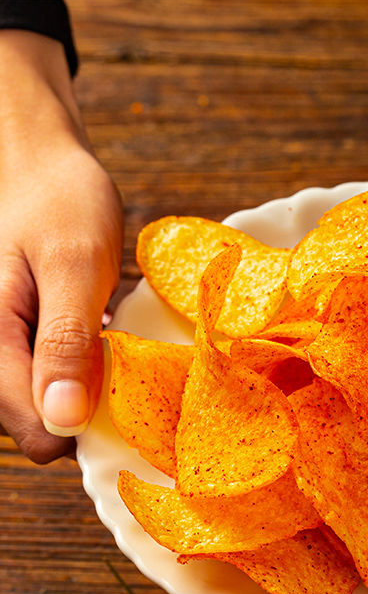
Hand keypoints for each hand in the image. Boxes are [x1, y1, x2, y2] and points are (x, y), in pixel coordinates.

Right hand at [0, 31, 121, 462]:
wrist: (42, 163)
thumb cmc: (60, 203)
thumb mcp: (74, 267)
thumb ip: (65, 342)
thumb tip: (63, 420)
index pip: (33, 430)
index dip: (84, 427)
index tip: (128, 400)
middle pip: (40, 423)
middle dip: (89, 410)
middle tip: (126, 368)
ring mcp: (6, 345)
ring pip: (50, 402)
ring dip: (89, 390)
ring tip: (115, 350)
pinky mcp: (23, 338)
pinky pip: (55, 377)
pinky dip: (85, 371)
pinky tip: (104, 343)